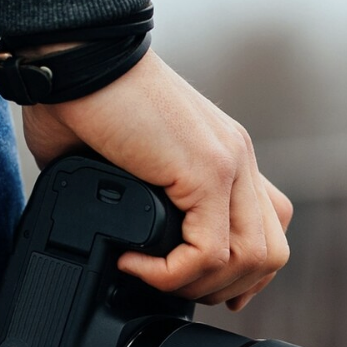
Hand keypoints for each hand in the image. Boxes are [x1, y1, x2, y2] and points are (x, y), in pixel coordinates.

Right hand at [21, 49, 291, 309]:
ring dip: (198, 286)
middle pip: (272, 252)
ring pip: (251, 259)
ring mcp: (229, 163)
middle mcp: (237, 158)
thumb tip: (118, 249)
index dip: (244, 272)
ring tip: (151, 276)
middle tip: (174, 289)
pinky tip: (134, 263)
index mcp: (226, 155)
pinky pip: (208, 252)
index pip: (271, 227)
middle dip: (226, 289)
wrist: (73, 58)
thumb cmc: (81, 103)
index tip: (203, 287)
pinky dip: (170, 274)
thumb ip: (140, 205)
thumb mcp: (127, 165)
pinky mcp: (206, 171)